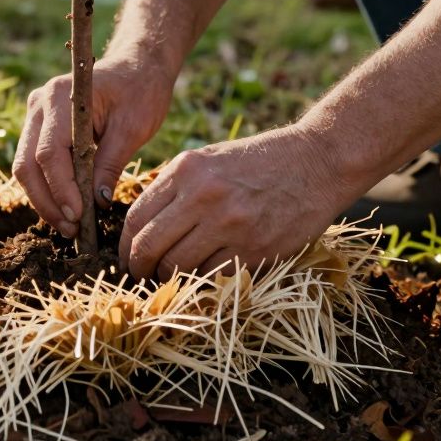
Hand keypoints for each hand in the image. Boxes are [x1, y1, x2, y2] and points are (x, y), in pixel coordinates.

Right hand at [15, 57, 173, 237]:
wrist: (136, 67)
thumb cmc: (140, 91)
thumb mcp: (133, 128)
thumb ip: (110, 164)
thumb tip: (97, 203)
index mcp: (61, 97)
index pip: (49, 153)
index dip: (61, 189)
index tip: (79, 216)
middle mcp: (39, 104)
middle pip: (27, 163)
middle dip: (47, 201)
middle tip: (71, 229)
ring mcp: (35, 115)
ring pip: (25, 167)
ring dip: (44, 199)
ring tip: (69, 225)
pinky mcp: (39, 127)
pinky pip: (33, 163)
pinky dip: (47, 188)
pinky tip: (66, 208)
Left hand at [119, 125, 361, 279]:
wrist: (316, 162)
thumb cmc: (258, 161)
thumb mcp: (207, 158)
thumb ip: (173, 187)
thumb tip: (139, 226)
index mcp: (185, 170)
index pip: (135, 218)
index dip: (125, 245)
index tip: (127, 256)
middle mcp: (203, 196)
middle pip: (148, 247)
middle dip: (138, 269)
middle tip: (141, 276)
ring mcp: (230, 225)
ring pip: (177, 268)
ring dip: (169, 279)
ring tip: (173, 278)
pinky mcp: (254, 250)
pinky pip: (212, 278)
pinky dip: (203, 282)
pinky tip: (204, 276)